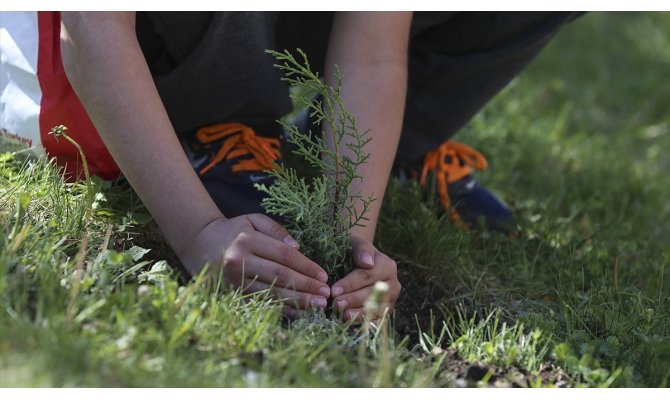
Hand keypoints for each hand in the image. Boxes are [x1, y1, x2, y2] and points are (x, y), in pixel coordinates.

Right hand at [179, 214, 330, 317]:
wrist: (199, 244)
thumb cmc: (233, 230)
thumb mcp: (253, 220)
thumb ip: (276, 230)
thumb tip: (298, 248)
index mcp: (247, 241)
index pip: (284, 256)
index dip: (306, 266)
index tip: (323, 275)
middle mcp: (239, 261)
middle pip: (280, 277)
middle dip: (306, 286)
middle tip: (325, 294)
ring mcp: (234, 281)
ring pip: (271, 294)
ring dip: (297, 302)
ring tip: (317, 306)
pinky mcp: (232, 294)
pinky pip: (261, 304)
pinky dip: (281, 310)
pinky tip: (298, 314)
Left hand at [330, 235, 400, 322]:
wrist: (359, 262)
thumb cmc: (354, 252)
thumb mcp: (355, 243)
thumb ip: (361, 249)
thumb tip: (367, 263)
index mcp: (387, 266)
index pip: (367, 276)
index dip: (350, 284)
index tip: (333, 290)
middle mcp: (393, 284)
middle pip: (371, 294)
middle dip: (352, 300)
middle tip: (335, 304)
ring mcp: (391, 300)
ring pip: (376, 309)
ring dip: (358, 314)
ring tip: (342, 316)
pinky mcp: (386, 313)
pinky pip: (378, 320)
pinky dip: (366, 323)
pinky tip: (352, 324)